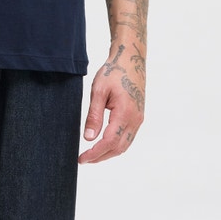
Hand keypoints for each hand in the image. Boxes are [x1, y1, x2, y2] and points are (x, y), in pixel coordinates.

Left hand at [78, 43, 144, 164]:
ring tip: (92, 155)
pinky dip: (115, 145)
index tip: (82, 159)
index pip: (109, 142)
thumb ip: (94, 116)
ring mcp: (138, 119)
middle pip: (118, 148)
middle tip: (83, 159)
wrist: (130, 60)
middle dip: (101, 157)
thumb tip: (89, 138)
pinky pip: (128, 138)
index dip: (95, 153)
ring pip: (124, 145)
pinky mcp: (138, 117)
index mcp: (125, 113)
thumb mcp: (99, 91)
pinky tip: (104, 144)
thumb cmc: (113, 72)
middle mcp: (135, 120)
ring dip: (108, 153)